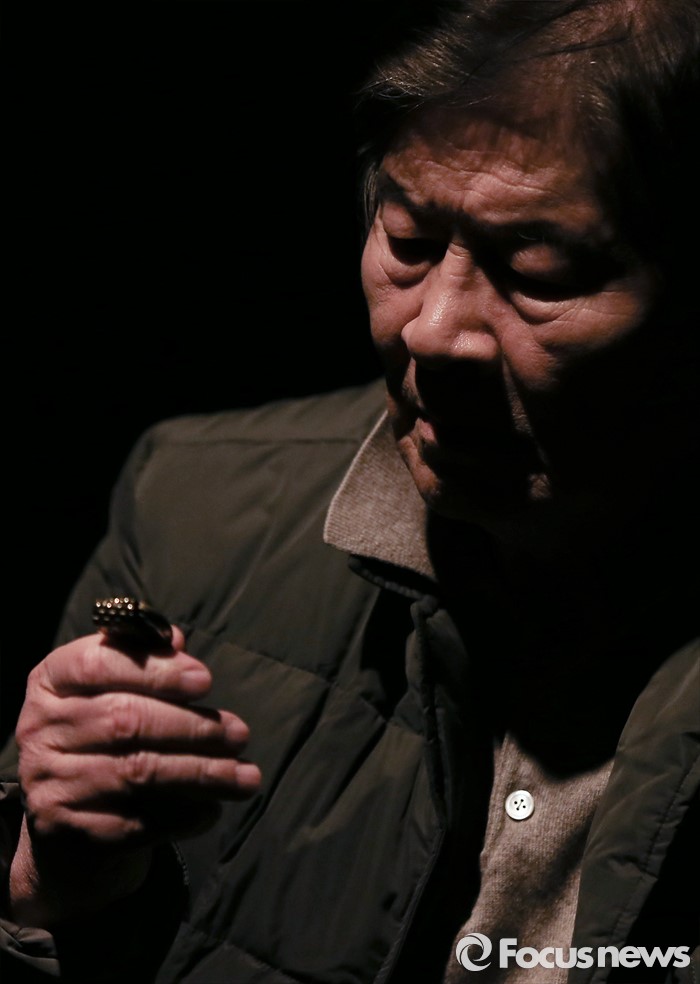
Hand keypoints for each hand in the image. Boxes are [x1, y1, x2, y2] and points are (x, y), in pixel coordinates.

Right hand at [9, 627, 260, 925]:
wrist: (65, 822)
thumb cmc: (104, 738)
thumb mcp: (114, 691)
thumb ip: (143, 661)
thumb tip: (174, 638)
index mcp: (51, 681)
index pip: (98, 664)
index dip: (157, 671)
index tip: (206, 680)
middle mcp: (40, 729)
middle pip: (125, 720)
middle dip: (192, 727)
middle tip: (240, 734)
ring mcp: (48, 782)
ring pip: (137, 772)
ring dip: (201, 773)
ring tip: (245, 775)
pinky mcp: (64, 831)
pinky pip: (134, 822)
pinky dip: (181, 815)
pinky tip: (212, 809)